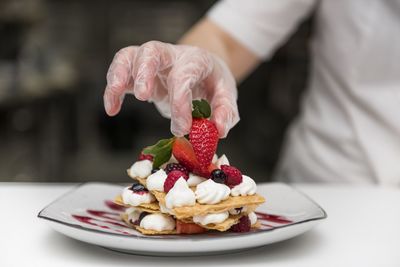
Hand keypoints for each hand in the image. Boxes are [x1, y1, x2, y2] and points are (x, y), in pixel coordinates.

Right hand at [103, 41, 238, 137]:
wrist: (203, 70)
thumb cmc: (212, 83)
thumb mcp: (227, 96)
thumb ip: (226, 112)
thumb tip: (219, 131)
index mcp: (196, 60)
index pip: (184, 74)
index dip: (181, 101)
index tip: (183, 128)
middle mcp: (172, 55)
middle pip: (152, 51)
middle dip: (145, 72)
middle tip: (144, 97)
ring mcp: (153, 61)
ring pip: (130, 55)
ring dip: (120, 75)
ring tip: (115, 98)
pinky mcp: (139, 71)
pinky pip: (121, 70)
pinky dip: (112, 88)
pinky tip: (112, 109)